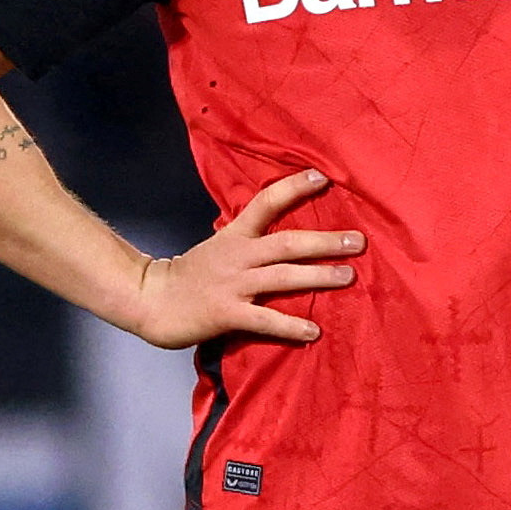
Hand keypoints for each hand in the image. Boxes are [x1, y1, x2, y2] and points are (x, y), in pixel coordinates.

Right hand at [127, 168, 362, 349]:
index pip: (266, 202)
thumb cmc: (189, 274)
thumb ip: (248, 239)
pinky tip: (313, 331)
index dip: (294, 188)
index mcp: (235, 235)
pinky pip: (265, 321)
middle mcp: (238, 256)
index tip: (322, 178)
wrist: (152, 300)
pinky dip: (291, 326)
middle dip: (325, 241)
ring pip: (283, 277)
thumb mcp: (218, 246)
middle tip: (358, 241)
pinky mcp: (228, 314)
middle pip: (287, 243)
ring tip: (348, 276)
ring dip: (318, 277)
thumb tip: (283, 232)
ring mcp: (234, 285)